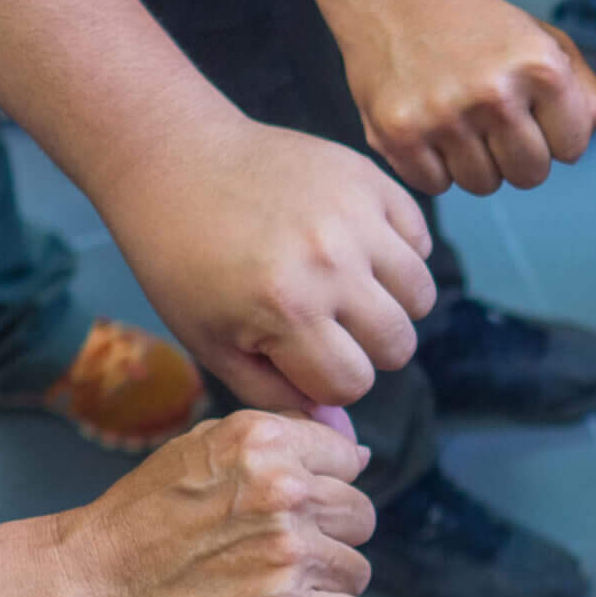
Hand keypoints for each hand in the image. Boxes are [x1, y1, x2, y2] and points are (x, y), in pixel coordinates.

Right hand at [55, 411, 375, 596]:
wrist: (89, 583)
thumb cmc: (140, 517)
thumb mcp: (204, 446)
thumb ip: (282, 440)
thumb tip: (361, 454)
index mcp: (265, 441)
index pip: (348, 458)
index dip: (324, 485)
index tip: (291, 508)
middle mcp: (284, 491)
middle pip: (359, 514)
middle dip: (328, 534)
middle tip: (279, 552)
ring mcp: (287, 553)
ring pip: (358, 569)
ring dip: (326, 582)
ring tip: (276, 585)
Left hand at [99, 110, 434, 408]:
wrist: (174, 163)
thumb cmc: (183, 262)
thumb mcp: (212, 342)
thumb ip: (277, 394)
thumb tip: (342, 434)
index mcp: (286, 311)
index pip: (353, 383)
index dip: (325, 379)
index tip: (297, 355)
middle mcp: (330, 264)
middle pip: (398, 345)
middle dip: (365, 348)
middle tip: (326, 324)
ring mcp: (355, 217)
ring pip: (421, 295)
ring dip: (390, 303)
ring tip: (348, 289)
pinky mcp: (369, 180)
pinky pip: (419, 239)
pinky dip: (398, 252)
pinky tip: (356, 248)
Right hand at [327, 0, 595, 195]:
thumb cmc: (475, 26)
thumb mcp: (540, 40)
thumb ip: (585, 88)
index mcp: (540, 66)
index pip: (573, 148)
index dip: (554, 135)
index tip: (533, 113)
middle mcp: (494, 92)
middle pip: (531, 175)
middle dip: (519, 155)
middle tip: (495, 122)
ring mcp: (443, 116)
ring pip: (483, 185)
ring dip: (477, 163)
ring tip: (462, 121)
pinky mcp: (398, 133)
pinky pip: (436, 185)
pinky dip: (435, 166)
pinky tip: (430, 127)